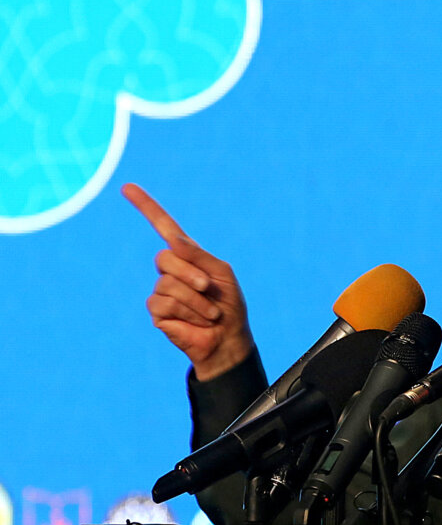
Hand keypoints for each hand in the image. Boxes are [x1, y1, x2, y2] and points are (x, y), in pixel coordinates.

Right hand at [123, 183, 254, 380]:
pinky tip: (196, 321)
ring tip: (209, 312)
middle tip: (208, 289)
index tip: (128, 187)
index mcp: (189, 255)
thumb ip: (199, 256)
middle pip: (166, 258)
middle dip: (192, 274)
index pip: (164, 226)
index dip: (146, 207)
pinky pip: (164, 303)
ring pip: (168, 284)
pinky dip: (187, 311)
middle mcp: (171, 269)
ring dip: (196, 300)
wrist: (228, 337)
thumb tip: (173, 241)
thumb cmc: (229, 304)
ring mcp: (161, 289)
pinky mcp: (157, 310)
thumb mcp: (221, 273)